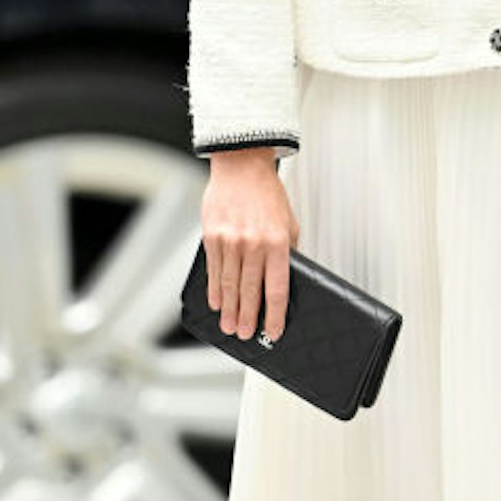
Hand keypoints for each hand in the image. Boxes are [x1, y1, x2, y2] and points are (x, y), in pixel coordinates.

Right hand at [202, 147, 299, 342]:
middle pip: (249, 291)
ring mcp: (230, 241)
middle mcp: (253, 244)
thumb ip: (288, 252)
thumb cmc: (267, 195)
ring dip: (229, 309)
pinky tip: (216, 302)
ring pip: (229, 285)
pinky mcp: (212, 236)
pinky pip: (213, 270)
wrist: (242, 166)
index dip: (274, 315)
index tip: (273, 331)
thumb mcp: (289, 223)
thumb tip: (286, 281)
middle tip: (244, 334)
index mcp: (277, 243)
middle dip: (247, 317)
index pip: (276, 289)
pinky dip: (214, 289)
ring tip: (229, 325)